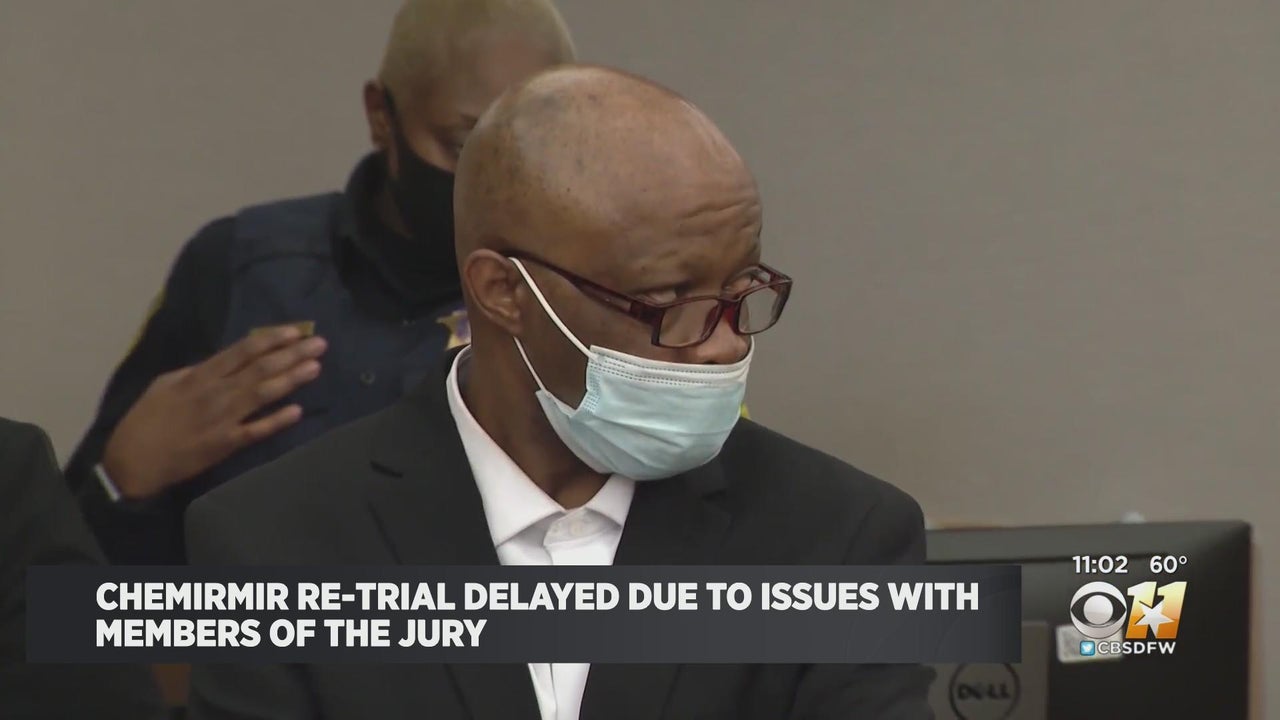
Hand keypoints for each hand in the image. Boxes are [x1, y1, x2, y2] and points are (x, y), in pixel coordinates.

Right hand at [102, 325, 327, 499]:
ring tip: (315, 367)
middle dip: (292, 354)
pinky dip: (277, 420)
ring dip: (291, 379)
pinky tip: (298, 411)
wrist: (132, 461)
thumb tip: (222, 362)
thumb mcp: (165, 385)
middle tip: (320, 344)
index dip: (271, 339)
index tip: (296, 331)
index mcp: (200, 375)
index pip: (242, 351)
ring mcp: (223, 418)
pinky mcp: (226, 444)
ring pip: (263, 394)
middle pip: (260, 368)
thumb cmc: (146, 420)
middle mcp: (216, 392)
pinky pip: (256, 430)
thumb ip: (195, 372)